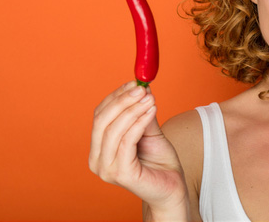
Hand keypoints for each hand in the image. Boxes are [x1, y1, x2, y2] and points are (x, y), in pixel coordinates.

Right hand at [89, 81, 187, 210]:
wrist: (172, 187)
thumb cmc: (159, 161)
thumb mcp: (148, 131)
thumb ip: (140, 113)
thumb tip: (141, 88)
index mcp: (98, 149)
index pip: (100, 115)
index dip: (116, 96)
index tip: (134, 82)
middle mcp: (97, 161)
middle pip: (102, 121)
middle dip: (123, 100)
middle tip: (141, 87)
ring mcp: (107, 169)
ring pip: (114, 130)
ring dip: (133, 109)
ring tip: (150, 98)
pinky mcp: (121, 174)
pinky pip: (127, 141)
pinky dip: (139, 122)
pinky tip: (152, 110)